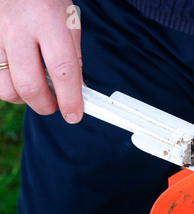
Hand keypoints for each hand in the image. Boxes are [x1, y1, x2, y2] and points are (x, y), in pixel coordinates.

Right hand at [0, 0, 82, 123]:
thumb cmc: (45, 3)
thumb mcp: (68, 25)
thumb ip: (73, 60)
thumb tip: (79, 93)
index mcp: (48, 22)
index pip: (63, 69)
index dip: (70, 98)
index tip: (75, 115)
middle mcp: (17, 29)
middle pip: (29, 85)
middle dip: (46, 105)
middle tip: (56, 105)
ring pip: (5, 88)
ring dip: (24, 99)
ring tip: (37, 90)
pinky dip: (9, 88)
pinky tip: (19, 79)